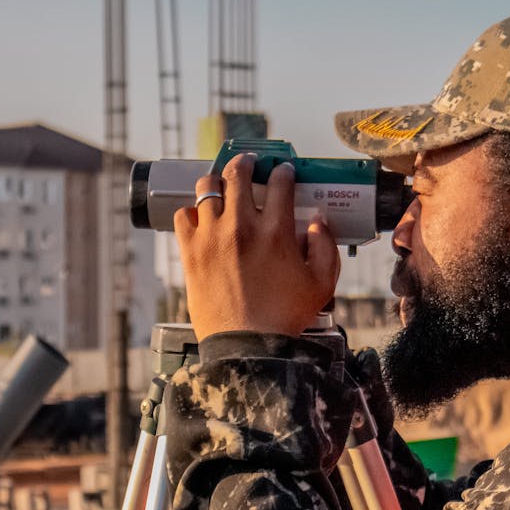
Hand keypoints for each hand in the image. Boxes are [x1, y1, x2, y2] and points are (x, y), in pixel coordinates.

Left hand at [173, 153, 340, 340]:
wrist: (246, 346)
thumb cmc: (285, 316)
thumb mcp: (322, 283)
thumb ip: (325, 246)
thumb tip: (317, 220)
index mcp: (276, 232)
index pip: (279, 184)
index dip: (283, 172)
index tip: (284, 172)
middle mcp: (242, 227)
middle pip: (238, 174)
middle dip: (246, 162)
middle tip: (250, 164)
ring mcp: (212, 237)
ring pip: (206, 187)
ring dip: (216, 181)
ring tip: (222, 184)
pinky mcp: (190, 251)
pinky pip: (184, 215)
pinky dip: (193, 211)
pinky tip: (202, 217)